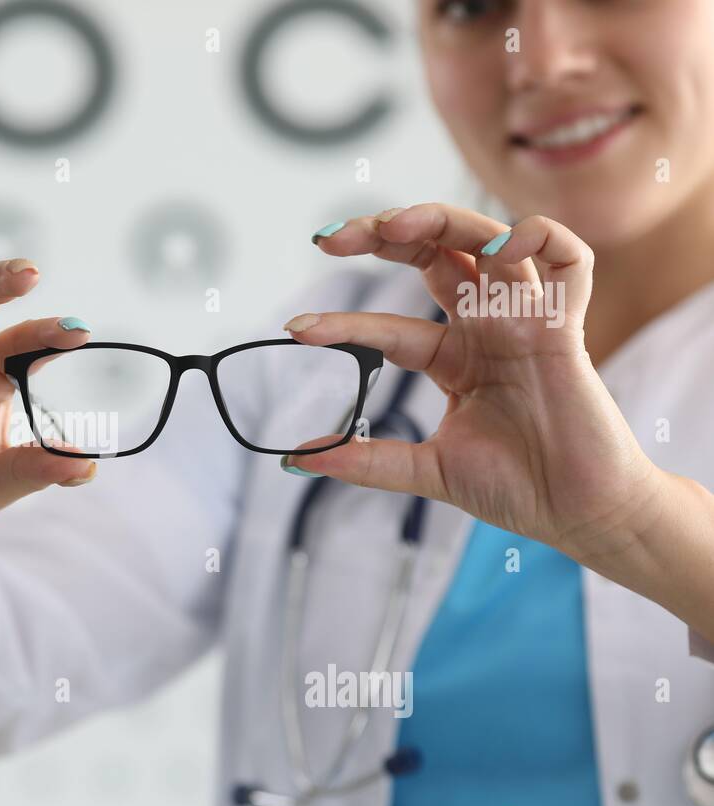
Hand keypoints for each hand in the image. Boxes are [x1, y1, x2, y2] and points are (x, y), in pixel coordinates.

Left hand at [290, 202, 664, 565]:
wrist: (578, 515)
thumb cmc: (516, 487)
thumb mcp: (428, 470)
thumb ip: (367, 461)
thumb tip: (298, 461)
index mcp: (453, 357)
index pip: (389, 326)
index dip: (343, 322)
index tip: (297, 329)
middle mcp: (486, 329)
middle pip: (436, 255)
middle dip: (385, 234)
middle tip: (334, 236)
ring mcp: (525, 323)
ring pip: (490, 242)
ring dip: (442, 221)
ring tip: (393, 227)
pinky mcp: (566, 327)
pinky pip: (569, 260)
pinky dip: (540, 237)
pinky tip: (500, 249)